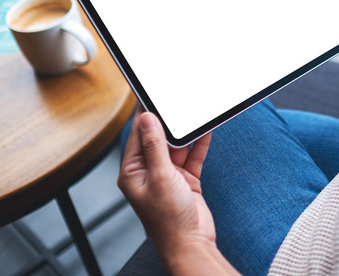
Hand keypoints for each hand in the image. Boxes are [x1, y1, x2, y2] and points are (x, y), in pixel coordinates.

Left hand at [118, 109, 236, 273]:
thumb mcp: (160, 176)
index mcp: (133, 171)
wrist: (191, 242)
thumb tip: (147, 119)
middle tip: (177, 102)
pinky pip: (192, 156)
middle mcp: (149, 171)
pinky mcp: (186, 179)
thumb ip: (154, 146)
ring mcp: (168, 175)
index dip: (145, 116)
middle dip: (169, 122)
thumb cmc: (169, 220)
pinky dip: (199, 144)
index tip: (151, 97)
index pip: (137, 136)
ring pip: (178, 146)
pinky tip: (205, 131)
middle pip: (159, 138)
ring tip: (193, 114)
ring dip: (186, 133)